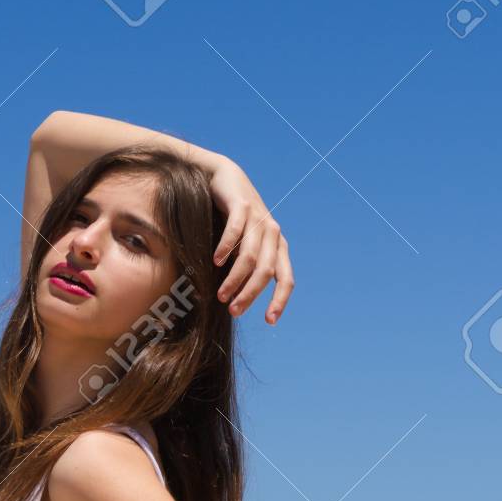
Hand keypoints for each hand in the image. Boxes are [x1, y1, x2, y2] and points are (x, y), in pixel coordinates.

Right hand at [207, 158, 293, 323]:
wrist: (224, 178)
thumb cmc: (232, 219)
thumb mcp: (242, 247)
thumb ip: (245, 270)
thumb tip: (236, 302)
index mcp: (277, 247)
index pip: (286, 279)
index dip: (279, 300)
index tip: (269, 321)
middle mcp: (272, 234)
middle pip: (266, 272)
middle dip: (250, 295)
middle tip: (233, 312)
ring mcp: (258, 219)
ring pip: (250, 256)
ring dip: (235, 279)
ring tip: (220, 295)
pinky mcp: (241, 206)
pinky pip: (235, 232)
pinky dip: (226, 249)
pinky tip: (215, 262)